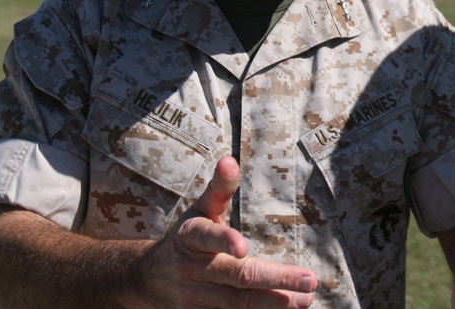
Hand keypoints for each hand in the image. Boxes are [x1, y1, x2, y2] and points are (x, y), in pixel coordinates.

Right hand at [133, 155, 316, 308]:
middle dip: (274, 280)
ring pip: (238, 304)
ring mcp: (196, 299)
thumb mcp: (199, 210)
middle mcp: (193, 270)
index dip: (224, 241)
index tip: (243, 248)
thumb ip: (220, 188)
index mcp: (191, 238)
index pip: (207, 238)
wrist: (145, 280)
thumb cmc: (186, 239)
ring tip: (305, 300)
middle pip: (237, 277)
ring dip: (274, 304)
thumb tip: (230, 160)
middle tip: (309, 281)